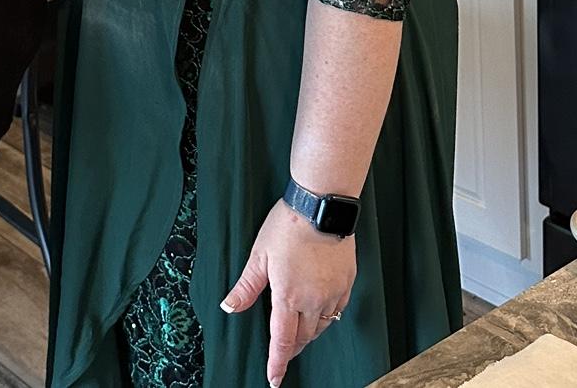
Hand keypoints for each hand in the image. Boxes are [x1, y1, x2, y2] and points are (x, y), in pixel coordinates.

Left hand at [220, 200, 355, 387]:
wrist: (321, 206)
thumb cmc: (288, 225)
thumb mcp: (259, 255)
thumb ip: (246, 286)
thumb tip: (229, 307)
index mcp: (288, 296)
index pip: (282, 341)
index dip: (277, 363)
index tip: (274, 378)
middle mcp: (313, 301)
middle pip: (302, 338)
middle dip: (290, 347)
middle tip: (282, 350)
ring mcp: (332, 294)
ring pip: (320, 327)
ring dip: (307, 332)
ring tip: (297, 328)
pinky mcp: (346, 284)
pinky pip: (336, 311)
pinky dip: (324, 316)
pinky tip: (317, 309)